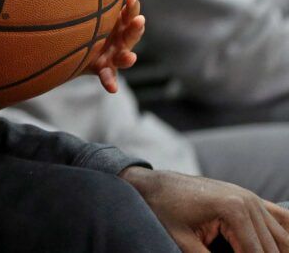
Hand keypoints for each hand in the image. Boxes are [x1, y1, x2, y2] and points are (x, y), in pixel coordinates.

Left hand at [84, 0, 143, 92]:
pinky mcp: (102, 68)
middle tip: (137, 19)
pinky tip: (112, 89)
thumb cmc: (89, 20)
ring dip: (128, 58)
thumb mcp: (98, 7)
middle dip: (135, 28)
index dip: (131, 6)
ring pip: (123, 57)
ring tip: (130, 57)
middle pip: (131, 34)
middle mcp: (119, 38)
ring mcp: (112, 55)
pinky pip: (108, 76)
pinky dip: (111, 82)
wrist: (69, 43)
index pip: (130, 13)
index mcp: (120, 21)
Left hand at [122, 167, 288, 251]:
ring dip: (275, 252)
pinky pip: (281, 220)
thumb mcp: (182, 241)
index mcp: (233, 209)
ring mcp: (252, 198)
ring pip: (282, 238)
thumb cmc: (164, 211)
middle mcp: (248, 201)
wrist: (155, 185)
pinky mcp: (250, 199)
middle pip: (273, 248)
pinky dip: (283, 238)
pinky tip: (278, 249)